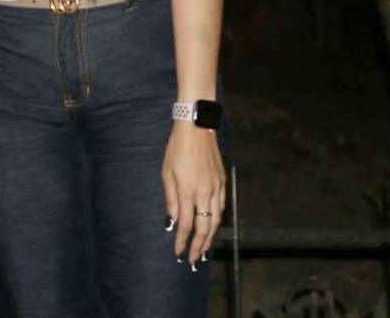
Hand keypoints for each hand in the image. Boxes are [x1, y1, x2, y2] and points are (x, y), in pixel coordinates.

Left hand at [162, 121, 224, 266]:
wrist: (197, 128)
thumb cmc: (177, 148)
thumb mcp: (166, 172)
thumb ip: (171, 199)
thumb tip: (172, 221)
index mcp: (188, 190)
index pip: (187, 224)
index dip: (183, 241)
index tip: (178, 253)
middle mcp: (205, 192)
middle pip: (205, 227)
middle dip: (199, 246)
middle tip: (194, 261)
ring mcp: (216, 188)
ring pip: (216, 220)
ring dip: (210, 237)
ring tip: (203, 250)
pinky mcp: (223, 182)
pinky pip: (221, 207)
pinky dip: (217, 221)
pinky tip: (212, 227)